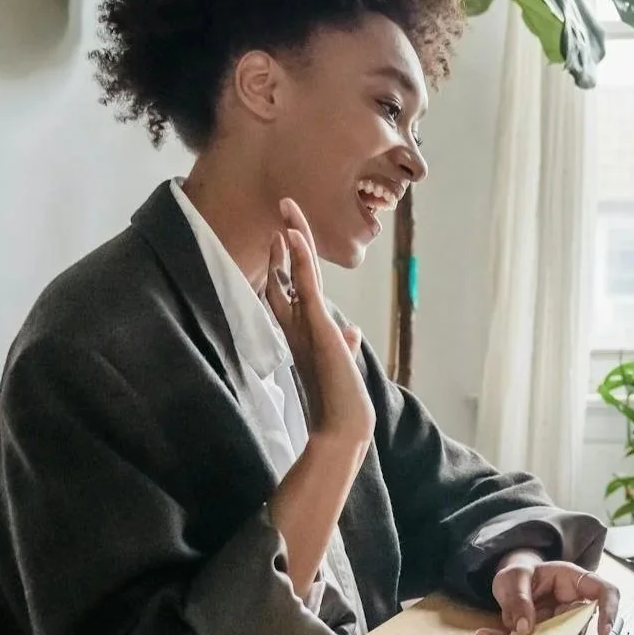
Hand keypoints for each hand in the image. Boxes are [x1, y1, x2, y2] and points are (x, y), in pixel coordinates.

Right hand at [264, 198, 374, 448]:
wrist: (343, 426)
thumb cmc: (342, 400)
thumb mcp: (344, 364)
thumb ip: (342, 344)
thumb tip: (351, 330)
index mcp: (304, 332)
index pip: (289, 290)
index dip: (287, 263)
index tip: (286, 238)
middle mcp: (298, 325)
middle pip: (286, 275)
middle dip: (285, 243)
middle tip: (283, 211)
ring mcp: (305, 324)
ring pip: (295, 273)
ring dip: (293, 238)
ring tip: (288, 208)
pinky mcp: (317, 325)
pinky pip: (306, 285)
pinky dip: (301, 259)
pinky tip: (294, 235)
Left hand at [472, 553, 620, 634]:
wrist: (510, 579)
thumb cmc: (520, 571)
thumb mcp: (515, 576)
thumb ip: (519, 598)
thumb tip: (525, 629)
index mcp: (573, 580)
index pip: (604, 592)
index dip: (609, 611)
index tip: (602, 633)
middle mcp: (570, 605)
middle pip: (576, 627)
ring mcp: (556, 623)